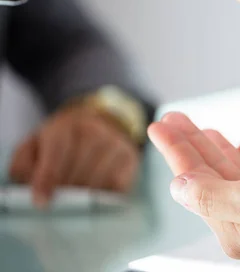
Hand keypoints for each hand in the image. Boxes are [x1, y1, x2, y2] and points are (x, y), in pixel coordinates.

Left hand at [9, 103, 139, 208]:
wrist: (100, 123)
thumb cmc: (62, 142)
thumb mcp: (35, 145)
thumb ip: (24, 165)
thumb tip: (34, 189)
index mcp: (66, 126)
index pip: (56, 157)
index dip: (47, 181)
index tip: (42, 201)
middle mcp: (95, 131)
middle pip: (77, 174)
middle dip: (66, 193)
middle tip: (60, 202)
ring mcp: (116, 144)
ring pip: (98, 182)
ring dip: (84, 199)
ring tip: (76, 200)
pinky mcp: (130, 159)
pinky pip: (117, 187)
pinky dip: (104, 197)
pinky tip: (95, 195)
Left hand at [148, 112, 239, 271]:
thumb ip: (213, 195)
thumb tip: (180, 189)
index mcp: (236, 225)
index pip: (194, 182)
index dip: (175, 150)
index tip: (160, 124)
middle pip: (212, 177)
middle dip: (191, 145)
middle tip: (176, 118)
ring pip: (238, 176)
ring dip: (219, 150)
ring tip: (203, 129)